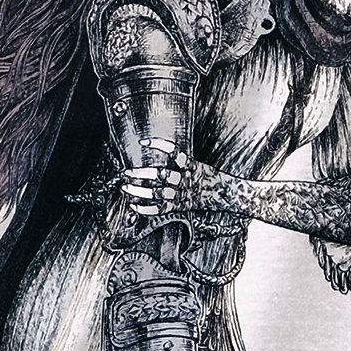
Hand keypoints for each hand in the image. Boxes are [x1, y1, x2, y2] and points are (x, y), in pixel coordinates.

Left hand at [110, 150, 234, 231]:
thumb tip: (157, 147)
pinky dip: (146, 209)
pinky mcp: (180, 207)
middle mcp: (185, 180)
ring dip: (139, 190)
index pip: (174, 152)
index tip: (143, 141)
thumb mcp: (197, 163)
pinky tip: (133, 206)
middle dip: (141, 173)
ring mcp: (182, 194)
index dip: (158, 145)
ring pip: (157, 193)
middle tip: (127, 171)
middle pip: (161, 175)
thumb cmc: (208, 176)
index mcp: (190, 166)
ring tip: (125, 187)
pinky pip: (161, 209)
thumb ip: (181, 159)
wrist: (225, 194)